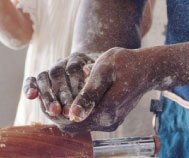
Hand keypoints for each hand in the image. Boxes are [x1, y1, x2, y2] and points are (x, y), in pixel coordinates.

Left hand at [24, 48, 154, 131]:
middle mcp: (109, 122)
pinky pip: (88, 121)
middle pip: (72, 125)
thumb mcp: (103, 70)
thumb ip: (88, 94)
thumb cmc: (124, 63)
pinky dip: (75, 112)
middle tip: (43, 96)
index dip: (53, 109)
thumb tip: (73, 114)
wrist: (147, 68)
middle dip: (56, 113)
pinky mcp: (112, 121)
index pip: (70, 119)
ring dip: (64, 113)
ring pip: (79, 125)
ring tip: (53, 96)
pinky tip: (68, 98)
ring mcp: (111, 123)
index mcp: (106, 109)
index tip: (41, 95)